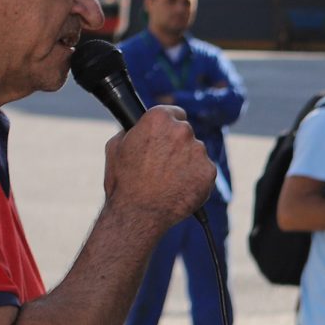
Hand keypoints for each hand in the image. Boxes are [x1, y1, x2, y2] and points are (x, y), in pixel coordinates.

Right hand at [106, 105, 212, 224]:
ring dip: (186, 162)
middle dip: (176, 144)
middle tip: (162, 163)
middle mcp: (182, 130)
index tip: (168, 132)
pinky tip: (179, 188)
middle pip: (185, 132)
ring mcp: (198, 150)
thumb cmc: (124, 181)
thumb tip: (138, 127)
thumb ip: (132, 131)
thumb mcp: (116, 147)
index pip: (174, 112)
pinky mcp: (209, 171)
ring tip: (167, 180)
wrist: (139, 213)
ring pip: (195, 152)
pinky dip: (195, 178)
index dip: (170, 123)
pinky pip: (203, 170)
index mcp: (158, 119)